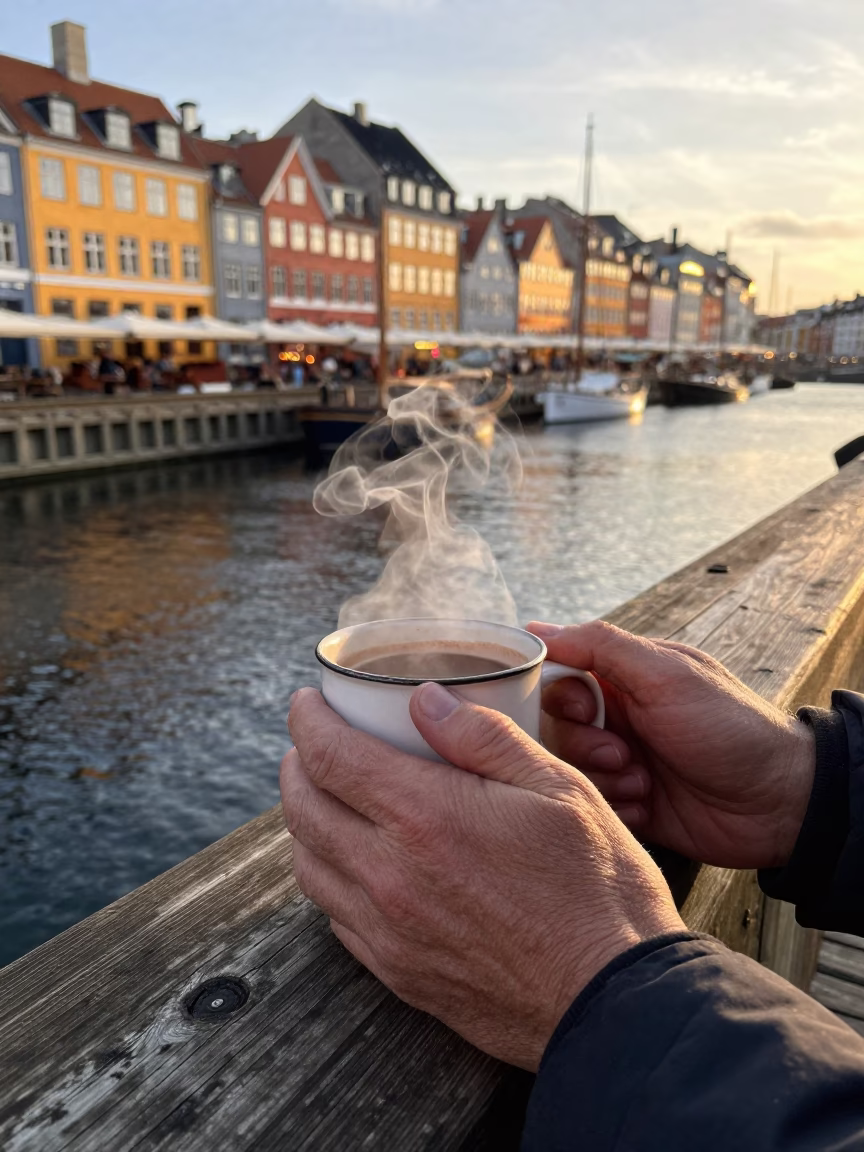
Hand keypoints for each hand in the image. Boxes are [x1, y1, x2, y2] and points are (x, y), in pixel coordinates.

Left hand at [281, 685, 683, 1070]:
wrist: (615, 1001)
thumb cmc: (597, 887)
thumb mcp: (558, 787)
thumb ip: (484, 737)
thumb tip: (425, 700)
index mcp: (425, 817)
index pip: (329, 756)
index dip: (307, 720)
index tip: (306, 702)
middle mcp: (390, 875)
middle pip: (302, 809)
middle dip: (295, 765)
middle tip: (311, 743)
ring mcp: (389, 931)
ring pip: (308, 865)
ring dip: (305, 821)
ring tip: (326, 797)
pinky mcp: (398, 973)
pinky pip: (335, 916)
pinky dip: (329, 876)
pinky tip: (355, 862)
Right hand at [530, 620, 815, 870]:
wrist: (778, 802)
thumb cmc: (730, 728)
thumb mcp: (665, 675)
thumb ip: (600, 646)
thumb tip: (538, 627)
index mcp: (625, 678)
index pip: (559, 678)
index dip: (562, 698)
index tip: (588, 711)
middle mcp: (620, 717)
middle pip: (557, 728)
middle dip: (584, 745)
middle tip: (623, 753)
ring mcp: (624, 761)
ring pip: (571, 770)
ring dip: (604, 779)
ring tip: (644, 781)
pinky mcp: (631, 804)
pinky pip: (593, 805)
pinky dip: (616, 807)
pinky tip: (648, 805)